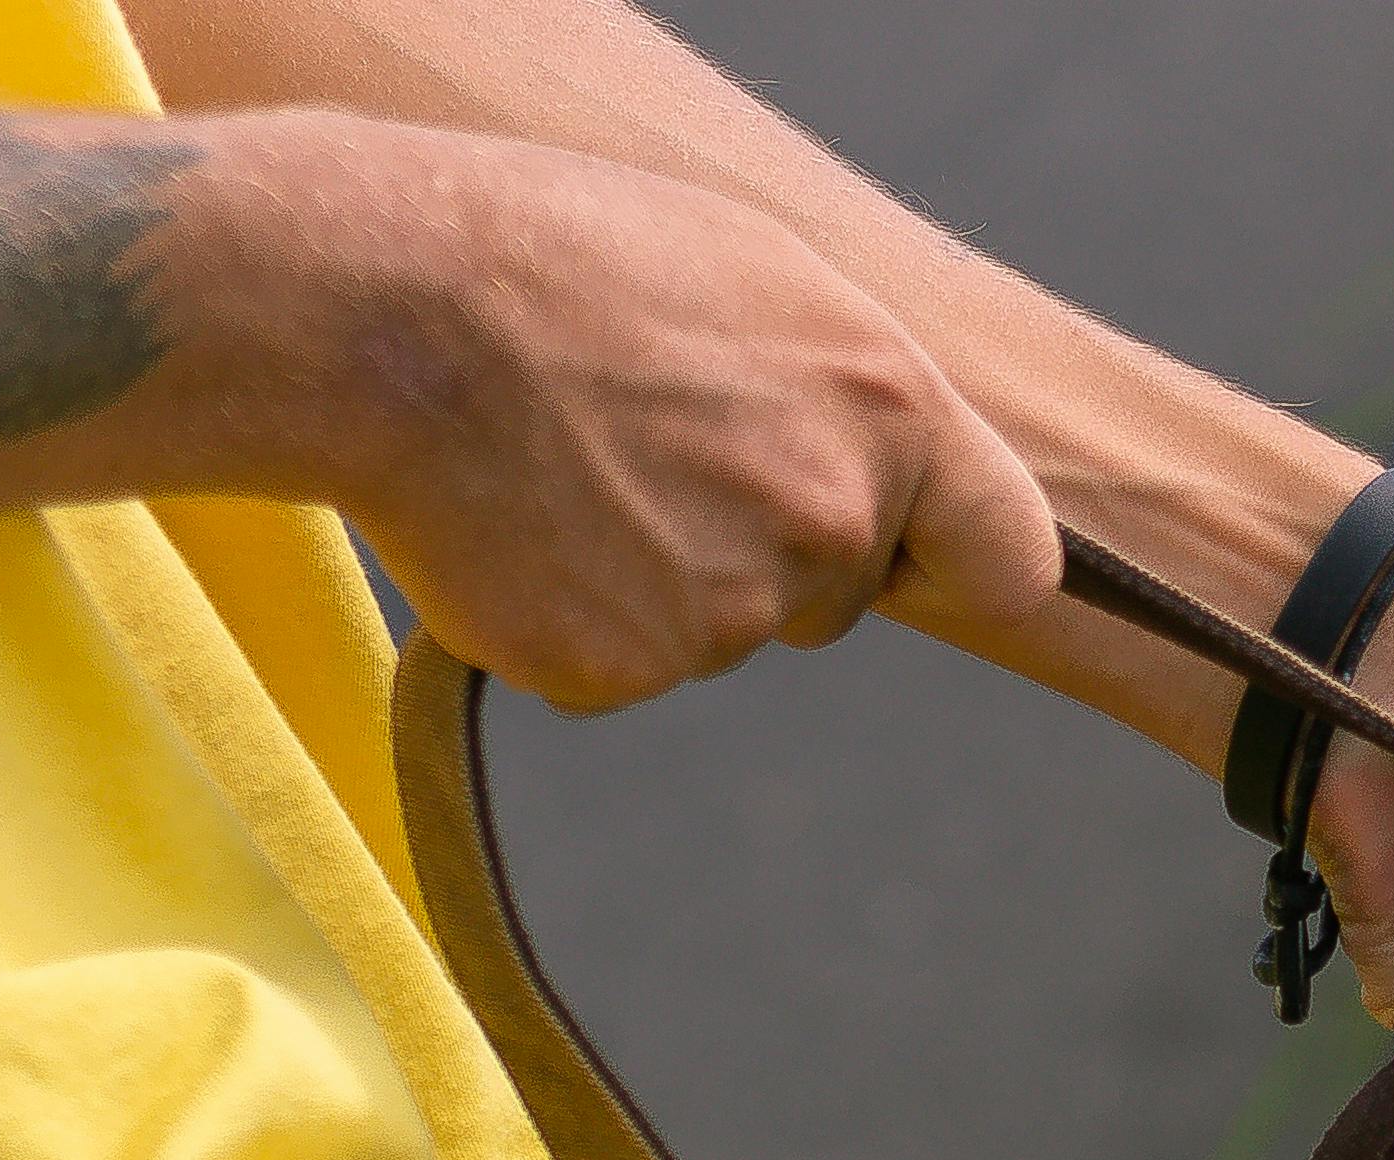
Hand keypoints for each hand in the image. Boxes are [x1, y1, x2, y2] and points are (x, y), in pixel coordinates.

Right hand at [229, 114, 1061, 712]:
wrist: (383, 307)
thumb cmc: (563, 257)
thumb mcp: (754, 272)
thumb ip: (850, 389)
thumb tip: (889, 458)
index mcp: (889, 408)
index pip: (1011, 553)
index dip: (955, 558)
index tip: (914, 557)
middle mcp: (830, 518)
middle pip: (836, 594)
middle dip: (765, 548)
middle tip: (649, 449)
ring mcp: (729, 608)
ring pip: (720, 628)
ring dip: (658, 573)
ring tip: (567, 461)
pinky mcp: (626, 668)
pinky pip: (622, 664)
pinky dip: (574, 614)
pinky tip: (523, 523)